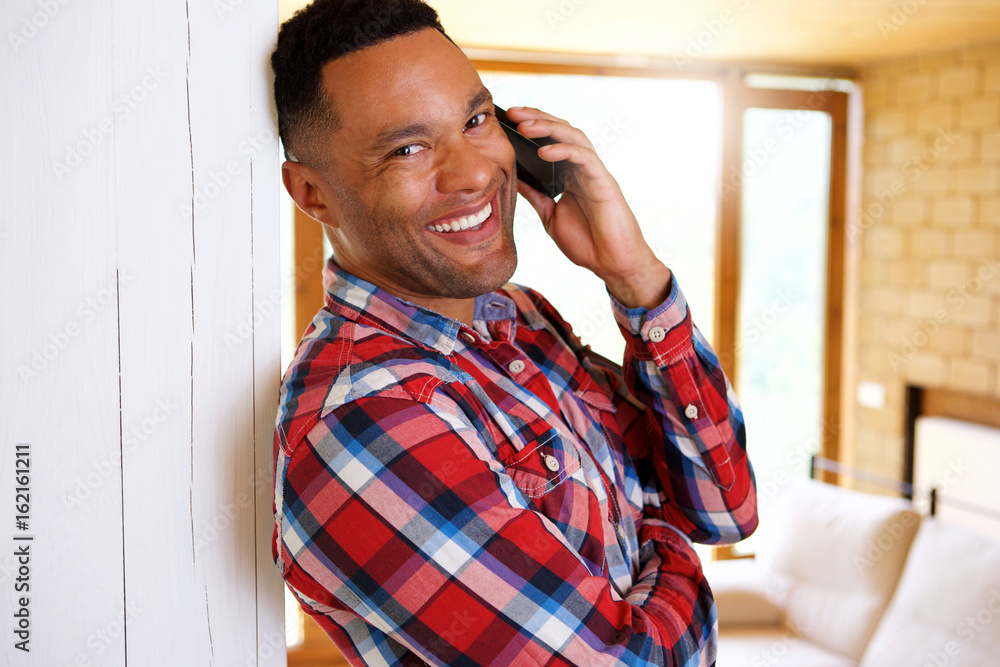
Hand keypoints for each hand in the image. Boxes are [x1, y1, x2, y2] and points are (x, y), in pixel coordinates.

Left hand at [504, 106, 671, 309]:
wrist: (612, 264)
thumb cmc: (586, 243)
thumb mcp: (550, 216)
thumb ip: (535, 195)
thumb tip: (512, 178)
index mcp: (570, 175)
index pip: (551, 140)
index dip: (532, 126)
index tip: (507, 119)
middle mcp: (583, 168)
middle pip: (561, 131)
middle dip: (537, 118)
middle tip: (513, 112)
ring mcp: (594, 173)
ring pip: (574, 137)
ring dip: (549, 128)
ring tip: (524, 126)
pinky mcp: (604, 182)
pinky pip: (584, 157)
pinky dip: (564, 150)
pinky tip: (543, 151)